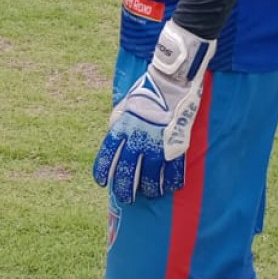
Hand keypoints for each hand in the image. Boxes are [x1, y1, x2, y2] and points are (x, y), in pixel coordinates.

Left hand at [93, 20, 214, 203]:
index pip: (107, 157)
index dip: (103, 172)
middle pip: (125, 173)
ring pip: (148, 178)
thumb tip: (114, 138)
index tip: (102, 183)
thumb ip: (119, 125)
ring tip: (148, 193)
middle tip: (125, 197)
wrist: (171, 81)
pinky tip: (168, 188)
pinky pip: (171, 172)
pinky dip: (169, 183)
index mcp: (121, 129)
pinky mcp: (175, 146)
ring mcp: (156, 145)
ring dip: (147, 189)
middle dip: (124, 189)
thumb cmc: (147, 92)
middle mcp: (136, 140)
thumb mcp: (124, 106)